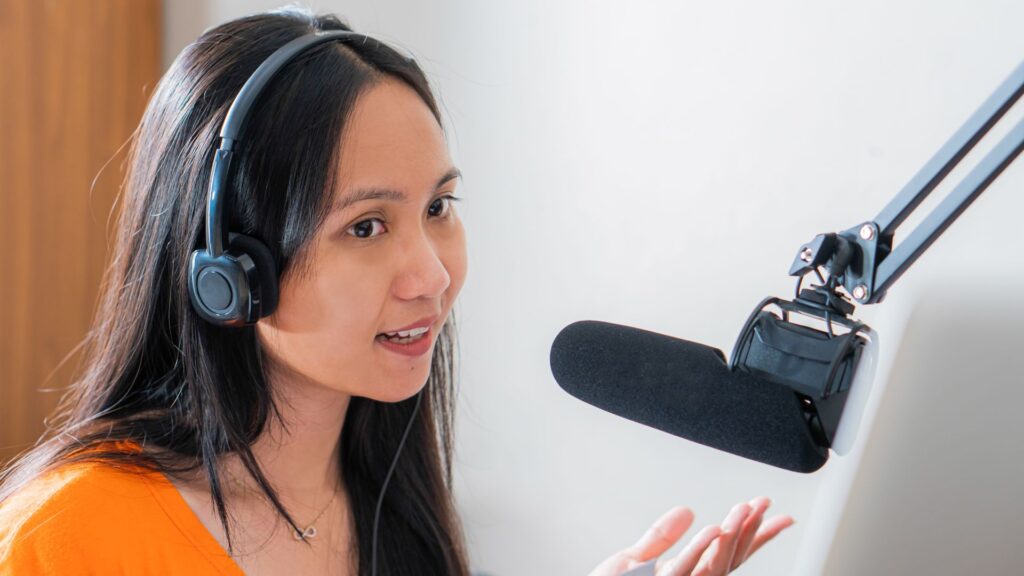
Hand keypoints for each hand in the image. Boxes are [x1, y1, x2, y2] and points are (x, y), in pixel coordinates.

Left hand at [587, 497, 794, 575]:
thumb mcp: (635, 560)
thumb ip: (662, 536)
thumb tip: (687, 510)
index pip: (730, 555)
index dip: (757, 536)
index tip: (780, 517)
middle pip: (730, 559)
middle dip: (751, 532)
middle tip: (765, 504)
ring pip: (714, 564)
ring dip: (732, 535)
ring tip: (746, 510)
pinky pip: (685, 568)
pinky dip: (701, 549)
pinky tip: (715, 529)